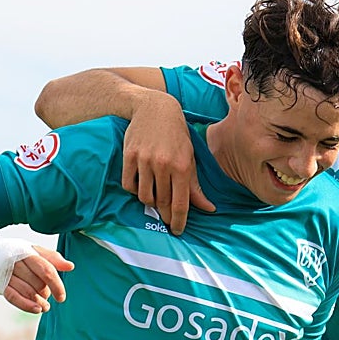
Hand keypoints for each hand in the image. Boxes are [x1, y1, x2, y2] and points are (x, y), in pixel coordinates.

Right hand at [4, 245, 74, 313]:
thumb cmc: (18, 253)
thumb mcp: (35, 251)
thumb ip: (53, 258)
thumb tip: (70, 266)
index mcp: (28, 253)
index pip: (46, 270)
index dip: (56, 285)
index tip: (62, 298)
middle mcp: (16, 263)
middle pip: (37, 283)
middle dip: (46, 292)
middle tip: (48, 295)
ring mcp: (7, 274)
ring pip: (27, 292)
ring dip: (39, 302)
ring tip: (45, 307)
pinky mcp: (0, 284)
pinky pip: (13, 297)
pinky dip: (26, 305)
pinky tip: (37, 310)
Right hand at [122, 93, 214, 234]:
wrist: (155, 108)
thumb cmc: (177, 136)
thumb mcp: (190, 158)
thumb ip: (196, 186)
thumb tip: (209, 209)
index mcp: (182, 166)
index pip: (180, 203)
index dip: (178, 221)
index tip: (178, 231)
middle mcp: (163, 164)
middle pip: (161, 202)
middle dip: (164, 215)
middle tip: (166, 221)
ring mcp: (145, 160)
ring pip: (143, 196)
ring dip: (149, 202)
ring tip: (155, 198)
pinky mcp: (129, 156)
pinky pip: (129, 184)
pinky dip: (134, 190)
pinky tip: (141, 185)